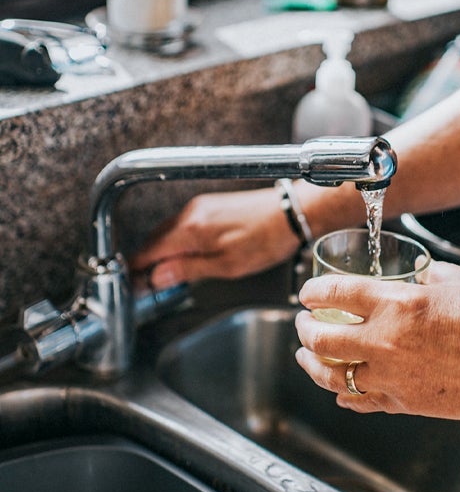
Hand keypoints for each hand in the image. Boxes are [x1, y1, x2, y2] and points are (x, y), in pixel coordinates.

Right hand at [130, 187, 299, 287]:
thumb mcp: (227, 265)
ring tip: (170, 275)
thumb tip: (156, 277)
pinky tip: (189, 255)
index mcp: (190, 230)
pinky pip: (183, 224)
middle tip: (150, 286)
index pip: (148, 251)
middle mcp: (190, 213)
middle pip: (154, 240)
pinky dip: (178, 241)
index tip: (135, 286)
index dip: (138, 271)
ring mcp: (200, 206)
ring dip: (163, 252)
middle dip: (148, 262)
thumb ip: (188, 270)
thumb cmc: (266, 240)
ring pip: (168, 232)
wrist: (292, 212)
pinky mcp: (211, 204)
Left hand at [295, 260, 459, 420]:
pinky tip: (340, 389)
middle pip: (320, 339)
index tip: (308, 292)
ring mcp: (392, 377)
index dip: (312, 291)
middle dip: (303, 328)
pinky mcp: (404, 403)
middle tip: (303, 322)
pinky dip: (343, 394)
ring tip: (306, 356)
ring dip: (311, 364)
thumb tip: (417, 276)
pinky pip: (359, 402)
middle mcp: (384, 342)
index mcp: (396, 304)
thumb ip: (428, 276)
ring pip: (331, 377)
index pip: (334, 294)